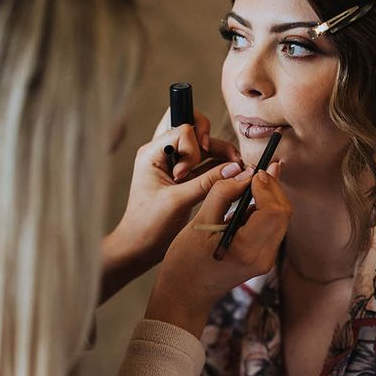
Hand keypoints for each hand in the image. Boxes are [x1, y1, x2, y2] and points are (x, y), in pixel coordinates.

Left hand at [101, 109, 240, 301]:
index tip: (186, 174)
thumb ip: (208, 182)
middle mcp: (162, 153)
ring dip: (220, 153)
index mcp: (152, 153)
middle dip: (210, 140)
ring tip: (235, 167)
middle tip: (220, 159)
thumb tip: (236, 169)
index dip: (193, 148)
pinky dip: (219, 165)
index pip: (181, 130)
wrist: (139, 247)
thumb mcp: (179, 202)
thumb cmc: (148, 225)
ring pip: (202, 146)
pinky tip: (231, 173)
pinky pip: (205, 162)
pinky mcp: (184, 178)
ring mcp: (174, 165)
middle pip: (192, 129)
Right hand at [145, 162, 291, 336]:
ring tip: (251, 181)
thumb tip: (244, 173)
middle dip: (272, 187)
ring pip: (280, 218)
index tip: (251, 172)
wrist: (186, 294)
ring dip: (269, 196)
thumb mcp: (199, 223)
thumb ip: (223, 194)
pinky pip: (271, 227)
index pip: (274, 210)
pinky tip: (248, 200)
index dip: (266, 185)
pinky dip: (264, 209)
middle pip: (283, 212)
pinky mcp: (262, 257)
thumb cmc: (185, 262)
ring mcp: (266, 260)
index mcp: (248, 250)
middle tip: (257, 168)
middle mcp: (264, 257)